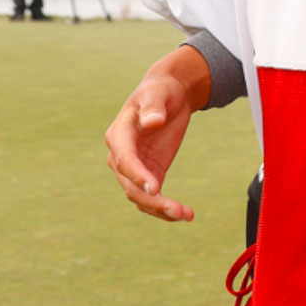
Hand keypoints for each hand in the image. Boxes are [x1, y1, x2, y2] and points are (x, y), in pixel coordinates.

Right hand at [105, 45, 212, 221]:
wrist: (168, 95)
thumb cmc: (161, 90)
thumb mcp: (158, 92)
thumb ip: (153, 106)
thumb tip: (152, 121)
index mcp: (119, 134)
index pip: (124, 160)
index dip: (137, 175)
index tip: (155, 188)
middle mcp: (121, 156)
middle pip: (130, 185)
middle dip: (152, 200)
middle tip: (177, 210)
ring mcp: (134, 168)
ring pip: (140, 197)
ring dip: (161, 210)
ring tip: (186, 215)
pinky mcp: (149, 174)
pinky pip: (152, 197)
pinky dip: (165, 208)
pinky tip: (185, 215)